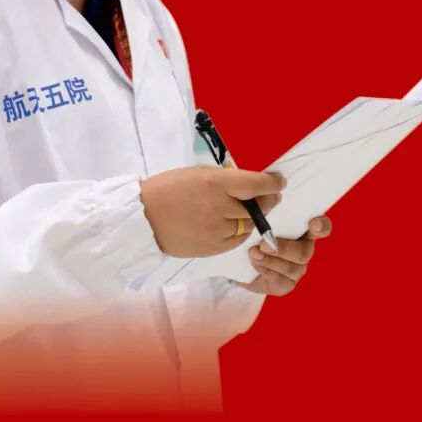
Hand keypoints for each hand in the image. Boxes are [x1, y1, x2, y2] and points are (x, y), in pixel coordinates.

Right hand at [139, 164, 285, 257]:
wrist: (142, 218)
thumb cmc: (166, 189)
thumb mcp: (195, 173)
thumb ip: (223, 178)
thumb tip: (246, 183)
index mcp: (215, 182)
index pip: (255, 183)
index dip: (272, 183)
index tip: (279, 182)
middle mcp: (219, 206)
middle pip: (257, 207)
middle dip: (266, 201)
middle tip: (269, 197)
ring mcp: (217, 230)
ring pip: (248, 226)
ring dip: (251, 218)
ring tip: (244, 212)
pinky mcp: (213, 247)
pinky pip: (236, 240)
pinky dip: (237, 232)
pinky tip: (230, 225)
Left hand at [235, 215, 332, 295]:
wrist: (239, 262)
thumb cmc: (252, 235)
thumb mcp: (256, 222)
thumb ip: (263, 215)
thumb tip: (262, 207)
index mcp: (302, 230)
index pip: (321, 227)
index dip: (321, 225)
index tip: (313, 222)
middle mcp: (303, 249)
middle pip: (304, 252)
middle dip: (283, 249)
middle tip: (263, 244)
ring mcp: (297, 269)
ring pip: (291, 268)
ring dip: (269, 260)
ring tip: (253, 253)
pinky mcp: (286, 284)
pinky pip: (280, 281)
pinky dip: (265, 271)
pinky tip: (254, 264)